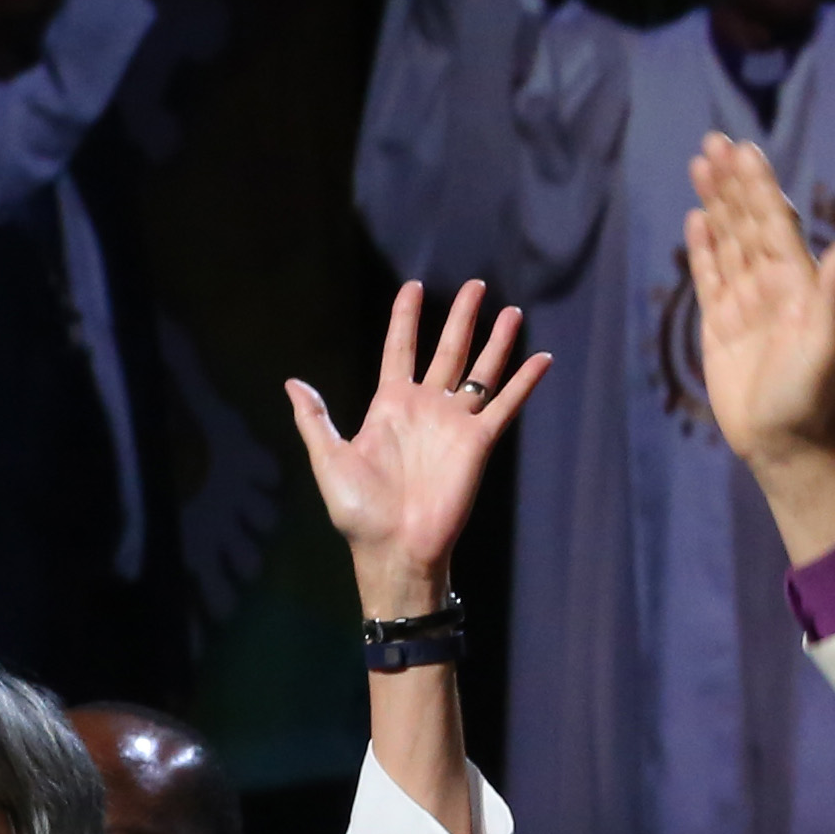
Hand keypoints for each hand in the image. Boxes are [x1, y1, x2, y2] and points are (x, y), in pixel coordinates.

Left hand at [287, 281, 538, 620]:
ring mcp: (455, 424)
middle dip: (463, 317)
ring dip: (497, 342)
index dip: (407, 317)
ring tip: (512, 311)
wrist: (394, 547)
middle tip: (477, 286)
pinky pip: (505, 406)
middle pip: (449, 350)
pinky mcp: (479, 444)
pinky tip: (541, 359)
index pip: (400, 349)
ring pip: (481, 371)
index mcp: (390, 405)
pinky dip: (524, 383)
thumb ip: (315, 419)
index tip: (414, 287)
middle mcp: (427, 408)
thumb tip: (293, 383)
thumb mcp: (328, 459)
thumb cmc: (358, 511)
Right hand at [685, 132, 834, 469]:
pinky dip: (704, 248)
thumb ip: (833, 296)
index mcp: (798, 285)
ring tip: (701, 165)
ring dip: (716, 204)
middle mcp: (772, 286)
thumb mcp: (826, 346)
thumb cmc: (811, 399)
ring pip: (728, 241)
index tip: (745, 150)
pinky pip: (710, 276)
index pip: (776, 223)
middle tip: (715, 142)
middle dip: (733, 183)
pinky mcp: (721, 325)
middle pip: (748, 222)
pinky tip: (698, 219)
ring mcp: (745, 303)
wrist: (786, 444)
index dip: (759, 186)